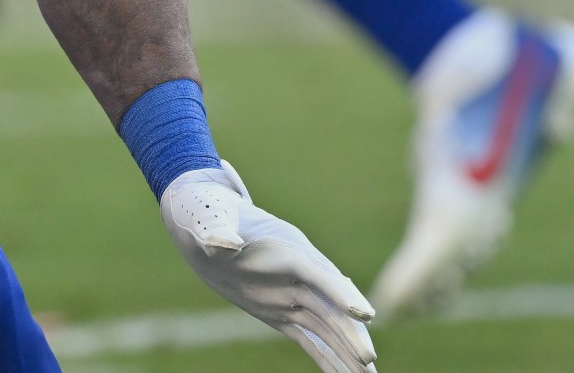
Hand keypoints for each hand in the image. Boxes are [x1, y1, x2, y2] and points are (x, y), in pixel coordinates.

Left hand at [161, 162, 376, 372]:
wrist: (205, 226)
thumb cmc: (208, 214)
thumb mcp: (208, 218)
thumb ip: (216, 230)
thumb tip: (223, 242)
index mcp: (289, 249)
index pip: (320, 275)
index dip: (342, 294)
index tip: (364, 313)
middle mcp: (300, 274)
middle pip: (332, 307)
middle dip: (351, 332)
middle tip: (368, 359)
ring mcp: (293, 296)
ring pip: (328, 328)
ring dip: (348, 352)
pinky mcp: (283, 313)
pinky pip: (310, 340)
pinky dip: (328, 359)